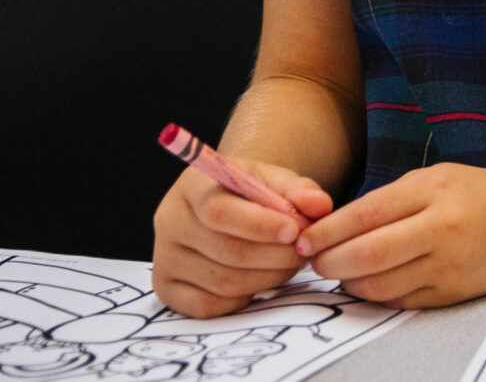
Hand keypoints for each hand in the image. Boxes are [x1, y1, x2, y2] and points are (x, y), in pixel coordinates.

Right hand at [152, 159, 334, 318]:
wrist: (224, 204)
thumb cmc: (251, 191)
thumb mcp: (275, 180)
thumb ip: (300, 190)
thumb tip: (320, 207)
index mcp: (192, 185)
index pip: (219, 211)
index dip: (260, 225)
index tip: (294, 231)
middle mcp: (170, 221)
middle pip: (226, 250)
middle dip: (275, 256)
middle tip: (304, 252)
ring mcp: (164, 258)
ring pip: (222, 281)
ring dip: (267, 277)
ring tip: (290, 264)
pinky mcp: (167, 288)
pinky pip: (208, 306)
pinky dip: (242, 299)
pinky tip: (261, 280)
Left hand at [300, 162, 485, 308]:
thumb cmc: (476, 194)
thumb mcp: (433, 179)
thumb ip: (386, 202)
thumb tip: (333, 231)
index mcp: (433, 191)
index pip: (364, 216)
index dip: (326, 233)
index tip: (303, 241)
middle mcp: (441, 229)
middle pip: (366, 256)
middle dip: (329, 263)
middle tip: (315, 262)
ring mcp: (448, 265)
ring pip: (379, 285)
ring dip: (349, 283)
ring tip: (343, 273)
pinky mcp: (453, 293)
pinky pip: (400, 301)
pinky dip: (377, 295)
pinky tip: (372, 283)